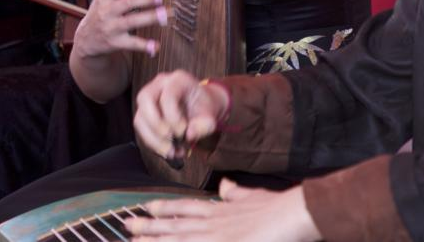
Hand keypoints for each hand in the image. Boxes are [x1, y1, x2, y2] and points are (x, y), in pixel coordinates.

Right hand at [72, 0, 168, 59]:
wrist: (85, 40)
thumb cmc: (100, 16)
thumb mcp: (103, 0)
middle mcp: (106, 11)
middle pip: (130, 1)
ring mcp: (110, 28)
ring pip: (133, 21)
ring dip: (151, 17)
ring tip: (165, 14)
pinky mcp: (114, 43)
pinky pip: (132, 44)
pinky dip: (145, 45)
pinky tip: (156, 45)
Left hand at [125, 179, 320, 241]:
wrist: (297, 212)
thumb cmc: (281, 207)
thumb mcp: (254, 196)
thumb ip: (237, 194)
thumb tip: (225, 186)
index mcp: (222, 210)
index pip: (187, 207)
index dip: (165, 207)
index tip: (146, 206)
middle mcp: (216, 222)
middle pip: (176, 224)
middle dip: (150, 226)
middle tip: (126, 223)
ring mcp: (219, 236)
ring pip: (179, 239)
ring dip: (155, 240)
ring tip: (134, 238)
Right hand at [134, 70, 230, 162]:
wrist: (201, 108)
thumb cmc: (204, 108)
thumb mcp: (211, 115)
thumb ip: (204, 125)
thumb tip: (189, 134)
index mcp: (178, 79)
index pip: (168, 95)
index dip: (173, 117)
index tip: (183, 131)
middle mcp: (159, 84)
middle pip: (145, 99)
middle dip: (156, 124)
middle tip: (171, 139)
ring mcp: (149, 98)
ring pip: (139, 118)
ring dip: (153, 140)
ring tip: (172, 152)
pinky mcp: (144, 113)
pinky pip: (141, 130)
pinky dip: (153, 144)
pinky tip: (169, 151)